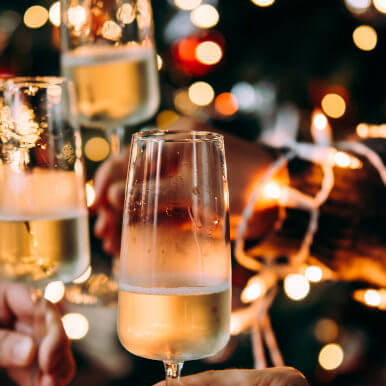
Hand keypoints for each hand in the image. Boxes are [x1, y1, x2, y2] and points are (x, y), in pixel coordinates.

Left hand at [0, 263, 73, 385]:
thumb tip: (33, 355)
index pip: (39, 305)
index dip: (51, 333)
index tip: (46, 362)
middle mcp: (4, 305)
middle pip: (47, 332)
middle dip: (55, 362)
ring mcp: (2, 331)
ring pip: (42, 356)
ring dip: (51, 383)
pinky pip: (26, 373)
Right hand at [92, 122, 280, 255]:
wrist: (287, 201)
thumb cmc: (247, 185)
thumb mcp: (197, 189)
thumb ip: (156, 192)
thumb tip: (112, 197)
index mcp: (178, 138)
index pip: (130, 157)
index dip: (108, 184)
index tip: (99, 209)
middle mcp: (177, 155)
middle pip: (131, 181)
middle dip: (114, 209)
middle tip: (105, 236)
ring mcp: (184, 179)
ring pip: (143, 199)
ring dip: (125, 222)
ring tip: (114, 246)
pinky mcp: (192, 201)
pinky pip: (160, 212)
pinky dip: (146, 228)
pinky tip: (132, 247)